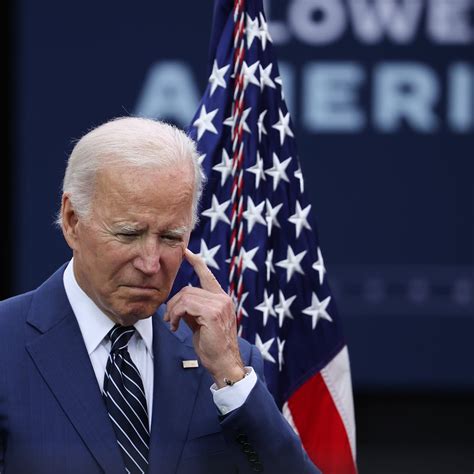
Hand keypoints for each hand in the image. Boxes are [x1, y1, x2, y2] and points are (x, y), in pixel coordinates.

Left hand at [164, 249, 244, 387]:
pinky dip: (175, 314)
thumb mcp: (201, 324)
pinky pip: (185, 305)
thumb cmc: (213, 347)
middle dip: (173, 303)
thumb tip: (179, 304)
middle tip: (168, 319)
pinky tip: (174, 326)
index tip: (186, 252)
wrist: (225, 364)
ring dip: (173, 310)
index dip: (196, 262)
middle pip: (189, 289)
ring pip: (185, 296)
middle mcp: (222, 299)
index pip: (207, 275)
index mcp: (221, 300)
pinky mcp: (212, 313)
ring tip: (171, 324)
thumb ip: (193, 310)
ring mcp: (219, 305)